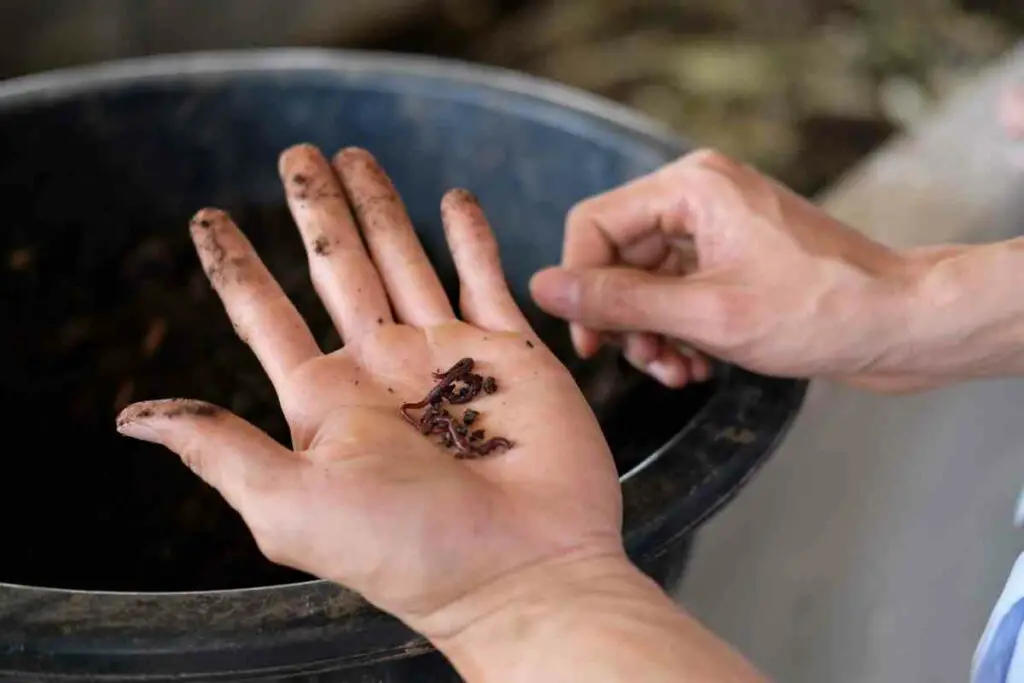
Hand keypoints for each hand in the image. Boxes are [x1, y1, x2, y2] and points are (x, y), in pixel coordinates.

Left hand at [115, 145, 622, 638]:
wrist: (525, 571)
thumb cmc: (409, 551)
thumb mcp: (292, 505)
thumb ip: (219, 449)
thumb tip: (131, 417)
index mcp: (327, 401)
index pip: (265, 316)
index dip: (235, 265)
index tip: (208, 217)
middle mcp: (382, 370)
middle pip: (338, 268)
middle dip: (316, 209)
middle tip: (298, 154)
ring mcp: (448, 357)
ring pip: (405, 259)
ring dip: (381, 207)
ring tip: (356, 155)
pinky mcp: (511, 353)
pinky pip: (484, 277)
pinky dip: (470, 236)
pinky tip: (453, 199)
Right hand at [529, 149, 933, 390]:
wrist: (902, 324)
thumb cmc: (820, 311)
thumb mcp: (707, 315)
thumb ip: (619, 301)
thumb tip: (542, 287)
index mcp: (690, 187)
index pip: (593, 225)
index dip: (580, 285)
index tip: (589, 342)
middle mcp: (699, 195)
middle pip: (618, 256)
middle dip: (625, 318)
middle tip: (643, 364)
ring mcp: (717, 226)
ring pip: (646, 280)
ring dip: (651, 333)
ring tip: (676, 373)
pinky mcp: (732, 256)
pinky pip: (677, 291)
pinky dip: (677, 331)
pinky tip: (696, 366)